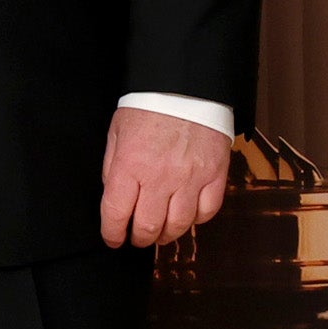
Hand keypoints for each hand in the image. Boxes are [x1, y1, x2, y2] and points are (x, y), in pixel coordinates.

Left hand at [99, 106, 232, 247]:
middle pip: (149, 226)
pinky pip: (207, 212)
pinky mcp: (215, 177)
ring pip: (180, 225)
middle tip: (136, 239)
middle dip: (139, 238)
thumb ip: (113, 167)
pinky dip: (196, 220)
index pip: (116, 212)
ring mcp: (191, 179)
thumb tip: (114, 196)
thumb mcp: (116, 133)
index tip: (113, 239)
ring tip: (160, 233)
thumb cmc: (146, 108)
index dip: (112, 233)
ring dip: (167, 235)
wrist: (185, 89)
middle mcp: (160, 177)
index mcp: (130, 165)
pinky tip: (186, 217)